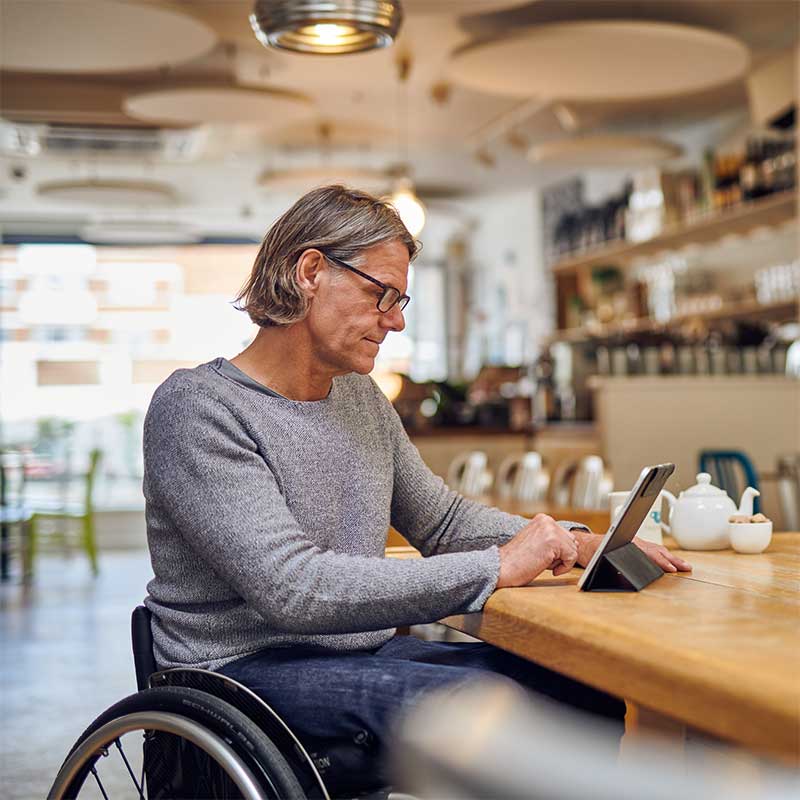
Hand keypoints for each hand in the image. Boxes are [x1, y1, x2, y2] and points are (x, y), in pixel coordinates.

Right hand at [497, 514, 578, 587]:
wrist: (501, 567)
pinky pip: (572, 557)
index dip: (559, 551)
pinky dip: (564, 567)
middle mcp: (547, 520)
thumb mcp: (536, 542)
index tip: (544, 558)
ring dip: (562, 561)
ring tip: (544, 564)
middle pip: (572, 541)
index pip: (566, 535)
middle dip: (562, 555)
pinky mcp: (553, 541)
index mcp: (542, 519)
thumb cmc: (517, 560)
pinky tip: (550, 569)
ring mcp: (550, 530)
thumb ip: (552, 539)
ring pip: (574, 549)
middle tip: (544, 561)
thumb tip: (574, 545)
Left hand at [572, 530, 692, 573]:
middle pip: (656, 551)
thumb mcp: (600, 559)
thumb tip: (626, 574)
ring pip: (656, 549)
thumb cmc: (590, 553)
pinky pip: (652, 548)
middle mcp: (633, 541)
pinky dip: (663, 554)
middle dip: (672, 560)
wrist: (583, 543)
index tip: (671, 569)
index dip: (660, 562)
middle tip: (685, 568)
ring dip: (671, 558)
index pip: (647, 554)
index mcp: (626, 544)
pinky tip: (671, 560)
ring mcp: (635, 541)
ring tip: (685, 566)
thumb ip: (614, 565)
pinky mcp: (635, 543)